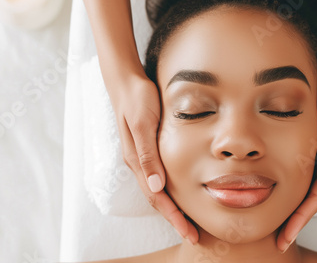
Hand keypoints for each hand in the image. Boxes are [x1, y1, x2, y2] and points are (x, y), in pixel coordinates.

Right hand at [107, 70, 198, 243]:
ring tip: (186, 222)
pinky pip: (155, 178)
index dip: (173, 216)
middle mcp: (137, 163)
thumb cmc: (137, 99)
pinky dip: (167, 192)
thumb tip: (156, 186)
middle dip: (173, 219)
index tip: (188, 232)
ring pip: (156, 191)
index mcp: (137, 160)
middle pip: (156, 199)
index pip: (156, 197)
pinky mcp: (144, 149)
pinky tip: (176, 194)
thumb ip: (148, 154)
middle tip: (192, 235)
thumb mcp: (143, 123)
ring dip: (171, 208)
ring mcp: (139, 157)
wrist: (125, 81)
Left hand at [277, 87, 316, 251]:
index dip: (299, 221)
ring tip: (272, 227)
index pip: (312, 203)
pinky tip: (272, 195)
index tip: (286, 238)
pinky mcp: (304, 152)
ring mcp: (312, 162)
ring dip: (287, 209)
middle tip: (277, 242)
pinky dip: (284, 189)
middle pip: (304, 202)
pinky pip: (295, 176)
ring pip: (298, 192)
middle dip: (292, 223)